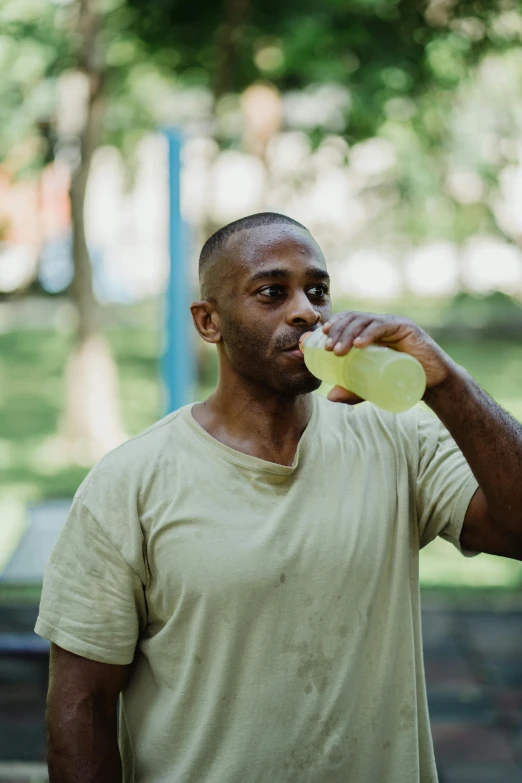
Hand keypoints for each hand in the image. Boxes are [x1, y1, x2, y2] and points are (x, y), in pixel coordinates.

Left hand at [322, 311, 457, 404]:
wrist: (432, 383)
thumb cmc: (401, 380)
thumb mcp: (372, 386)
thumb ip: (353, 390)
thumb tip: (330, 396)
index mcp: (371, 332)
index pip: (348, 320)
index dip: (333, 325)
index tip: (320, 338)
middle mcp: (380, 324)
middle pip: (353, 318)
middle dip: (338, 331)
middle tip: (328, 349)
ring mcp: (393, 324)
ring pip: (365, 321)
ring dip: (348, 333)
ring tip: (338, 351)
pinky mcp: (407, 328)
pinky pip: (384, 326)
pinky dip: (369, 333)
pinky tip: (359, 344)